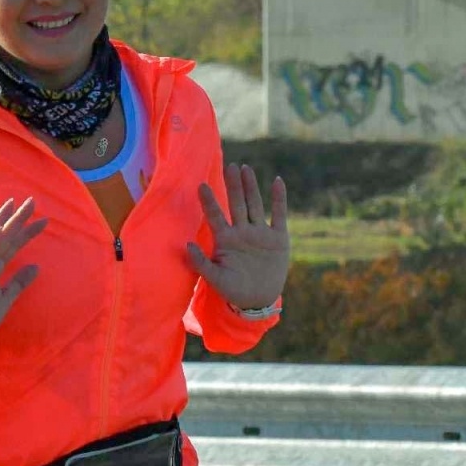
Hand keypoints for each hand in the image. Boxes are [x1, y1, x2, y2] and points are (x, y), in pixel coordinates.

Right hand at [0, 198, 48, 342]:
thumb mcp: (6, 298)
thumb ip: (19, 282)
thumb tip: (37, 267)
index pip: (13, 244)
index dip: (27, 232)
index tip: (44, 221)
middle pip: (3, 236)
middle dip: (17, 218)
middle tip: (32, 201)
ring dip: (1, 222)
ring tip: (14, 206)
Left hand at [187, 164, 290, 311]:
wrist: (258, 299)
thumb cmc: (233, 290)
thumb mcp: (215, 279)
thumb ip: (201, 263)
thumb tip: (187, 245)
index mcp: (225, 240)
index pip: (215, 216)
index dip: (209, 201)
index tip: (200, 185)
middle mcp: (242, 232)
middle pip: (237, 204)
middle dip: (233, 186)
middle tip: (230, 165)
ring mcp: (260, 233)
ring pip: (255, 205)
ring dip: (251, 187)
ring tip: (245, 168)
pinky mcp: (278, 238)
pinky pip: (278, 215)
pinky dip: (278, 199)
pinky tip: (277, 181)